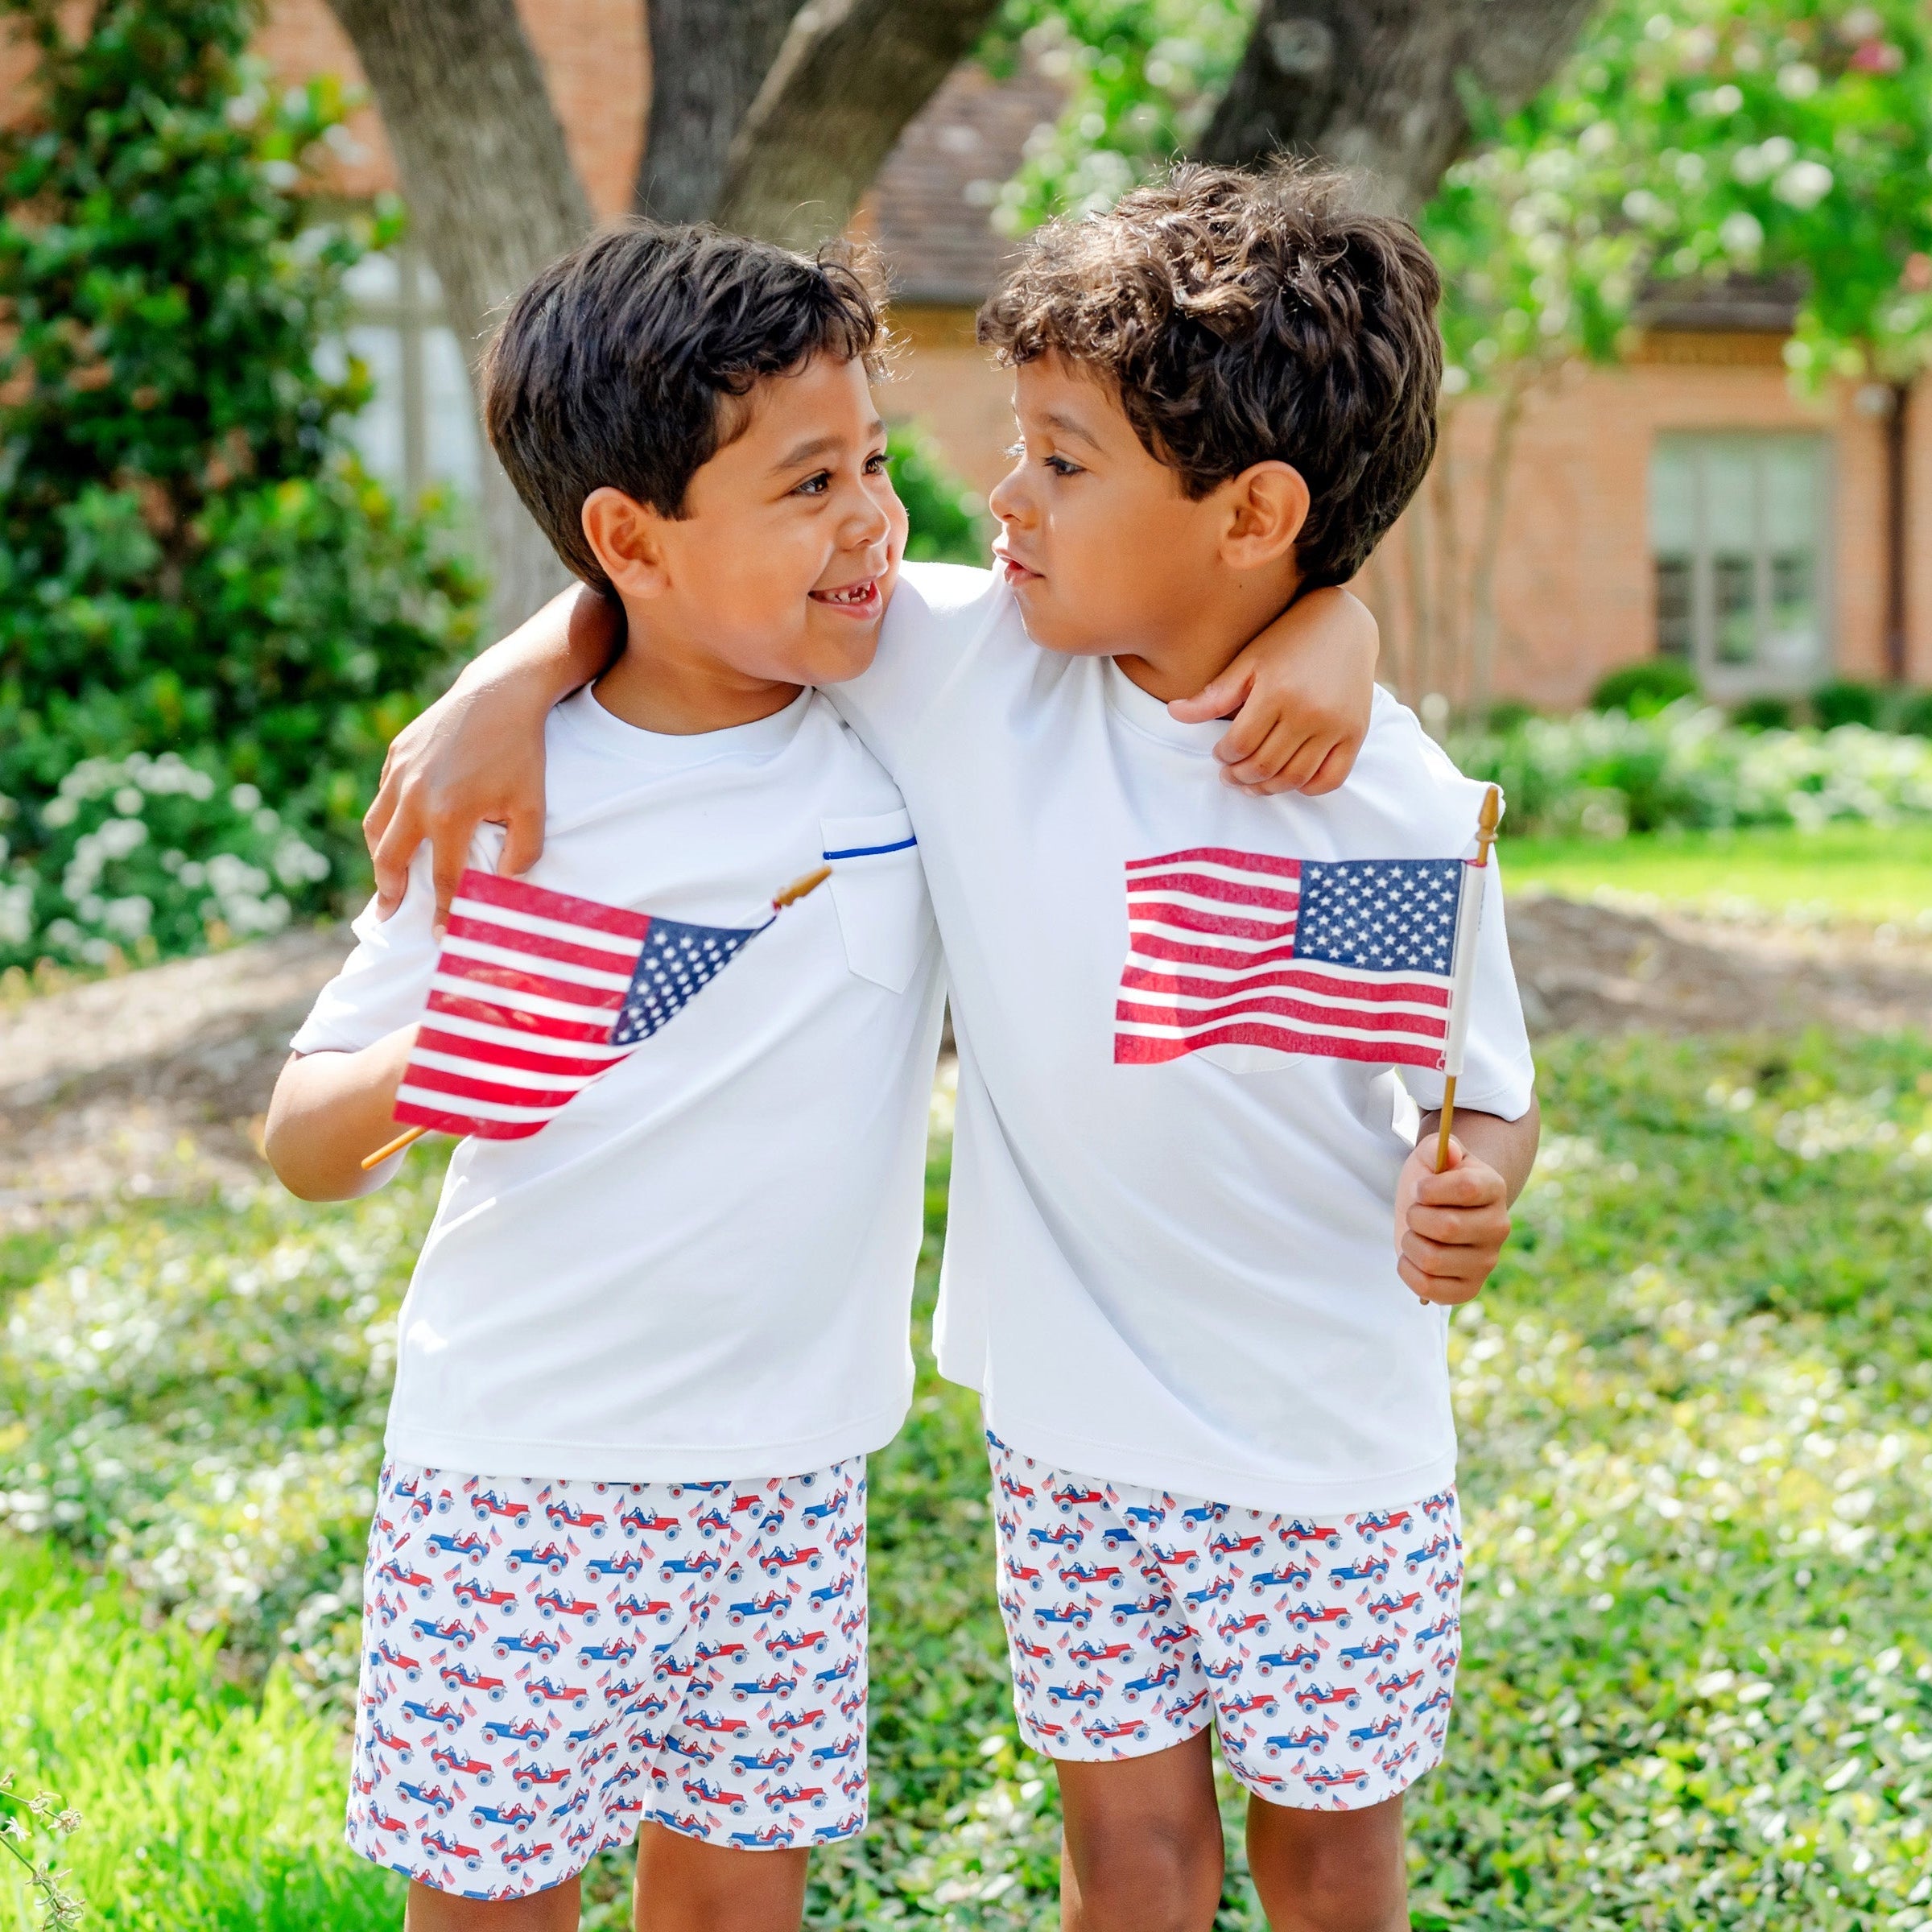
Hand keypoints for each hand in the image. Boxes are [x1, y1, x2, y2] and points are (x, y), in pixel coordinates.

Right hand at [362, 583, 620, 930]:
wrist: (500, 693)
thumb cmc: (521, 752)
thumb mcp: (532, 806)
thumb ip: (522, 852)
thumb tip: (503, 883)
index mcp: (448, 815)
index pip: (442, 878)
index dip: (442, 911)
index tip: (440, 935)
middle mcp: (414, 797)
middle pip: (392, 858)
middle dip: (390, 890)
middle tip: (388, 913)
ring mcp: (400, 772)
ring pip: (377, 826)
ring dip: (380, 855)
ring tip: (387, 876)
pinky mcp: (397, 752)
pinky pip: (384, 795)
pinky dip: (386, 818)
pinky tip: (398, 829)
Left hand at [1166, 586, 1377, 795]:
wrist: (1344, 624)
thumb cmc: (1288, 639)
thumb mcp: (1249, 660)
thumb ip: (1215, 694)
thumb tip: (1174, 714)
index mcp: (1277, 692)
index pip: (1239, 745)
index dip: (1223, 756)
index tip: (1219, 753)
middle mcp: (1309, 712)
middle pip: (1264, 766)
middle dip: (1239, 777)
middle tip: (1230, 775)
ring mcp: (1335, 726)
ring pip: (1294, 779)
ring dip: (1267, 788)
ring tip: (1252, 783)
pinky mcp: (1355, 734)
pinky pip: (1331, 779)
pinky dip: (1307, 788)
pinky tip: (1289, 779)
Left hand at [1392, 1135, 1510, 1306]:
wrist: (1440, 1212)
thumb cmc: (1434, 1182)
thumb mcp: (1430, 1157)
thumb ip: (1436, 1147)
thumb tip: (1449, 1152)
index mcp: (1494, 1188)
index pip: (1466, 1189)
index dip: (1430, 1189)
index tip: (1420, 1189)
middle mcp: (1498, 1227)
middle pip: (1446, 1227)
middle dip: (1415, 1217)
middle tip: (1415, 1213)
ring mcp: (1486, 1262)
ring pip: (1432, 1259)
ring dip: (1410, 1243)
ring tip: (1416, 1235)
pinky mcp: (1469, 1289)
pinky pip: (1428, 1288)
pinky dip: (1408, 1271)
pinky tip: (1413, 1258)